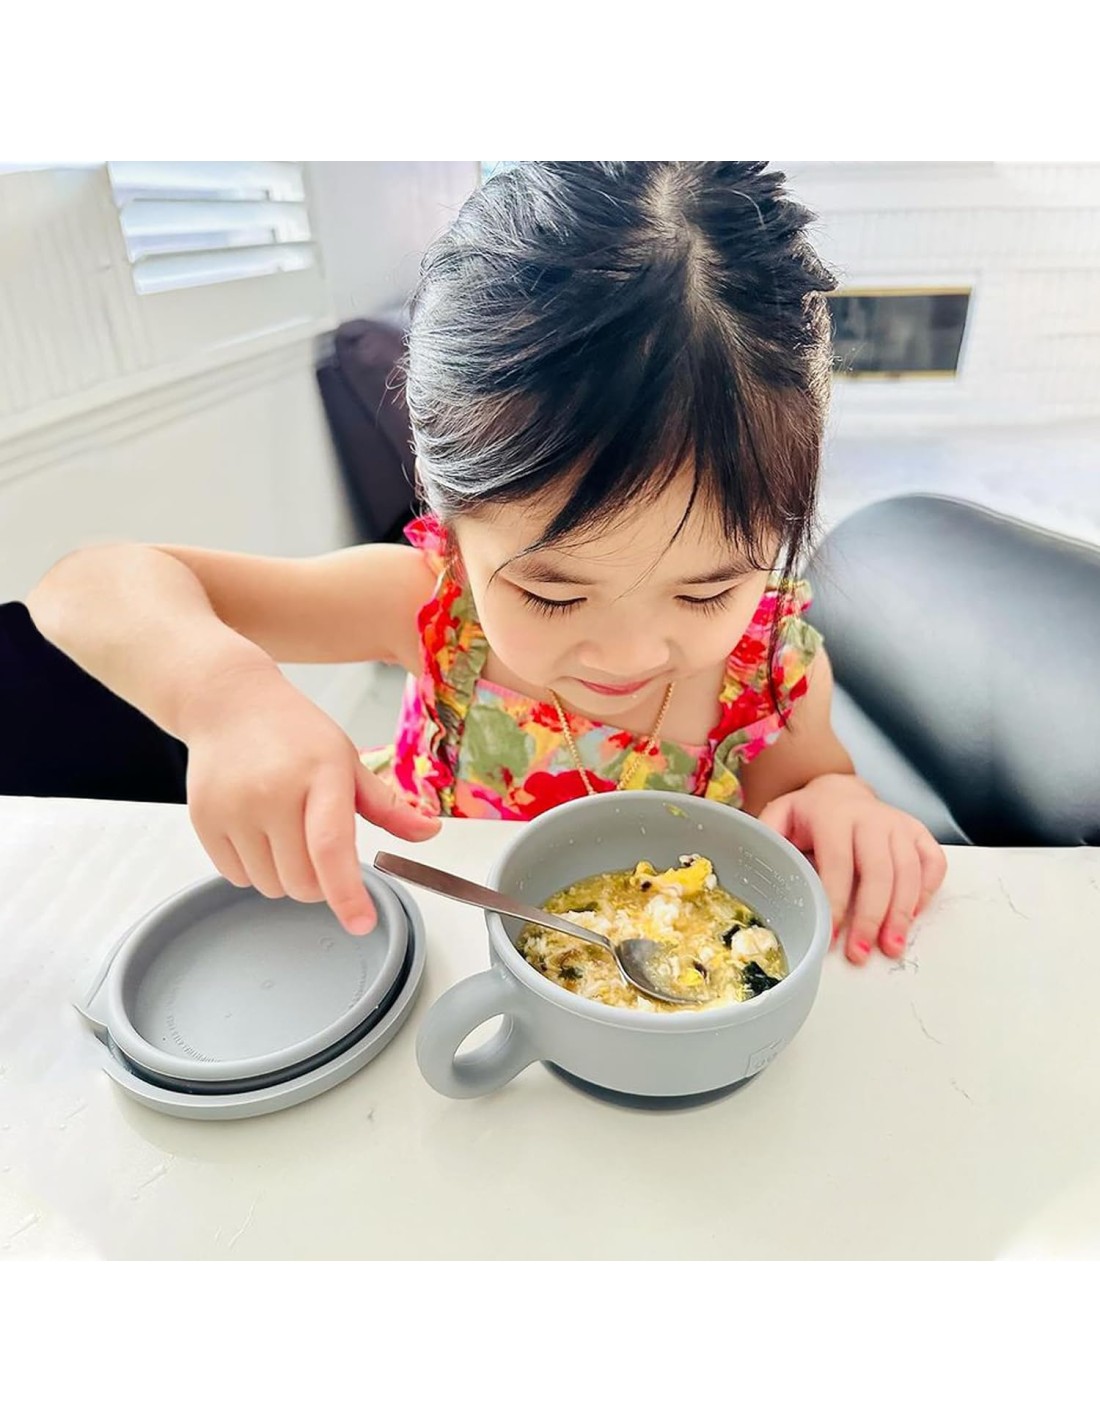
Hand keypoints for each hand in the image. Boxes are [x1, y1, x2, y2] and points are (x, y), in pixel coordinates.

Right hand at [180, 662, 438, 934]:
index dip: (347, 894)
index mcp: (319, 774)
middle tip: (320, 850)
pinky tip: (258, 833)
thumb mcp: (345, 758)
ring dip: (286, 877)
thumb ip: (386, 805)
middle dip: (320, 883)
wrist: (230, 704)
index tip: (361, 922)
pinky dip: (254, 870)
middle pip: (302, 881)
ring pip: (270, 886)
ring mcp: (233, 808)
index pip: (331, 847)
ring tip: (285, 833)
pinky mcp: (204, 821)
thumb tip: (428, 832)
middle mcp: (272, 792)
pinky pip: (236, 878)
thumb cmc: (293, 732)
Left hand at [758, 773, 946, 964]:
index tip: (830, 937)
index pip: (838, 864)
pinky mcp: (918, 832)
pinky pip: (933, 862)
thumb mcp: (779, 819)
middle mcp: (871, 817)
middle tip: (862, 953)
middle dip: (871, 917)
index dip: (835, 903)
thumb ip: (768, 841)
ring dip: (901, 914)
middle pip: (879, 872)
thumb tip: (757, 870)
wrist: (839, 790)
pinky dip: (927, 890)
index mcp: (832, 814)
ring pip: (908, 871)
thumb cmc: (807, 815)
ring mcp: (898, 823)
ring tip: (891, 946)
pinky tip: (911, 916)